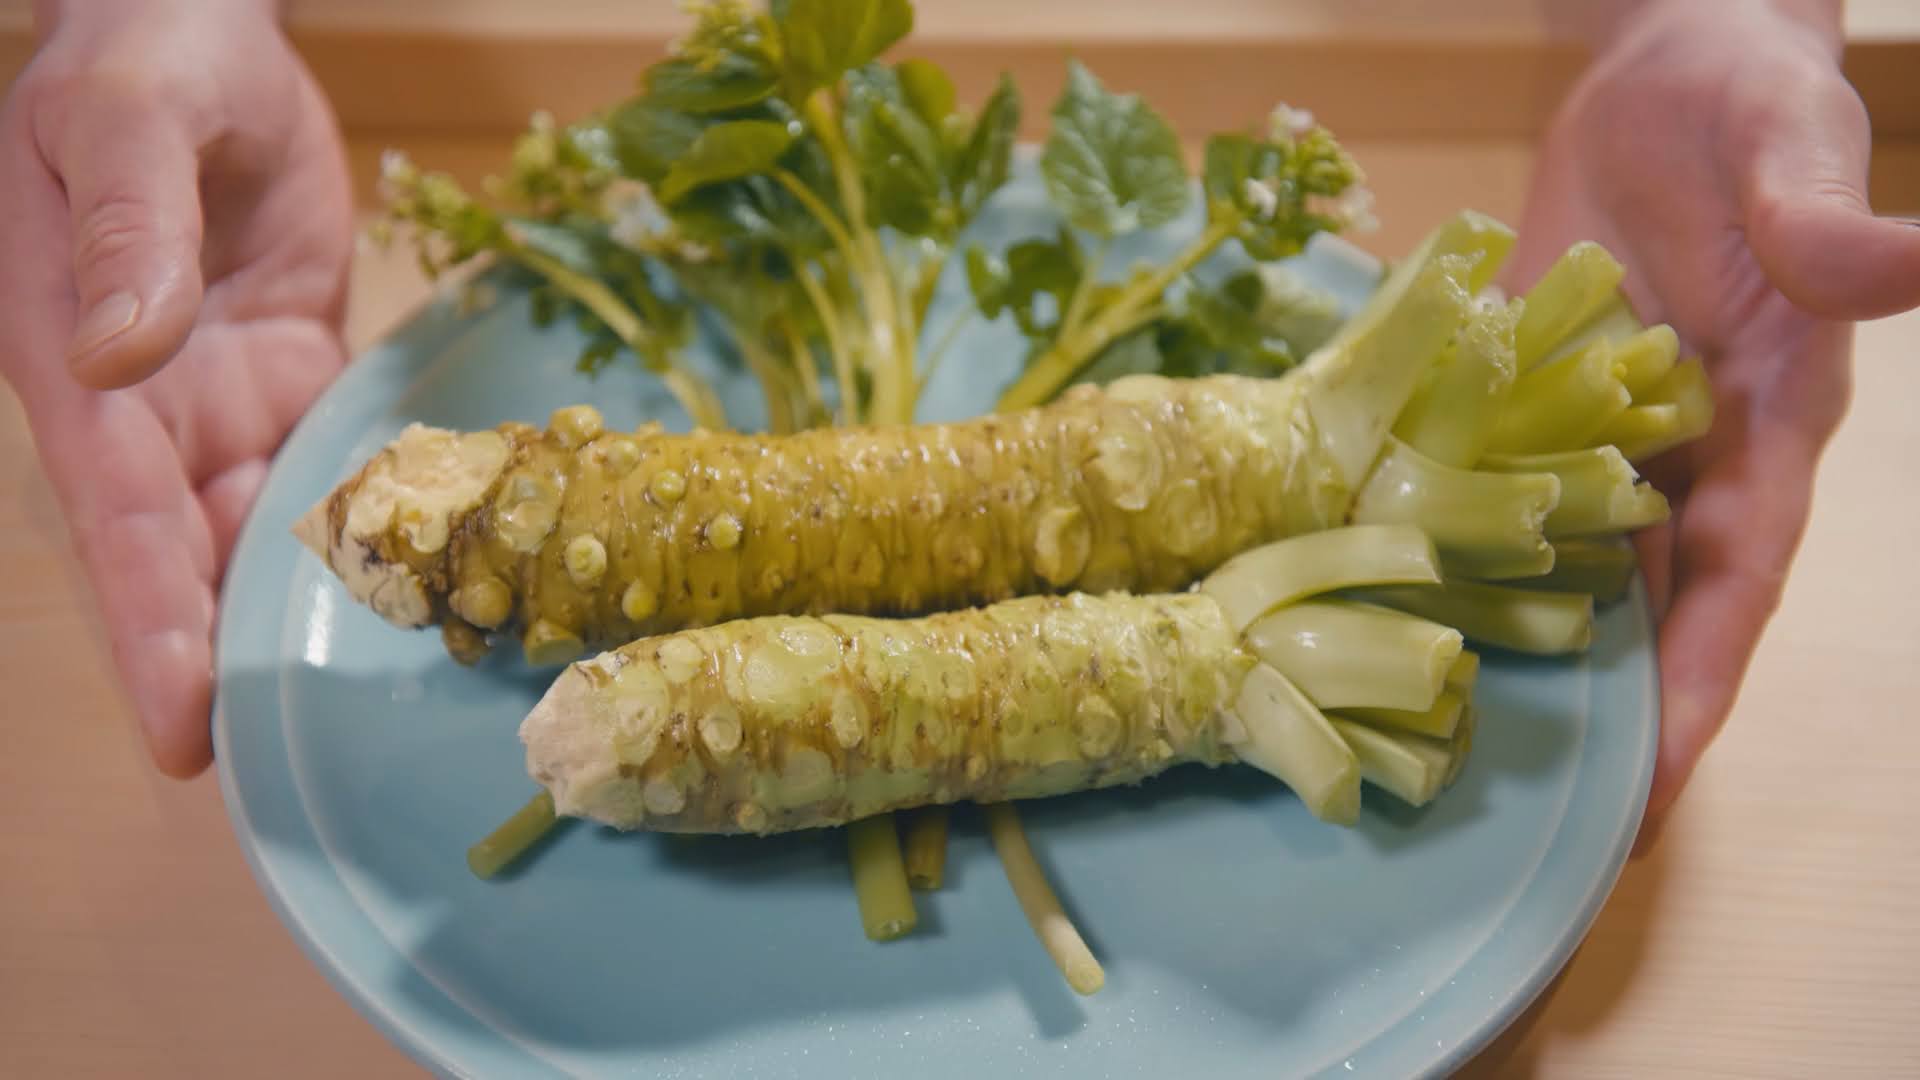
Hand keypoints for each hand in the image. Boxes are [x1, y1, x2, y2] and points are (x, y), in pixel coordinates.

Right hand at [0, 0, 351, 775]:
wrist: (206, 40)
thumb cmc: (144, 60)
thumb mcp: (127, 119)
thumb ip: (127, 231)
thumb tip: (119, 359)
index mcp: (74, 364)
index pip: (113, 515)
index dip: (148, 622)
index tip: (180, 730)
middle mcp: (146, 409)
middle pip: (192, 559)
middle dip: (234, 663)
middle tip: (297, 769)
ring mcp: (226, 404)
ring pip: (271, 533)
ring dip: (315, 614)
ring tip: (377, 711)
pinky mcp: (298, 386)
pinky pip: (339, 475)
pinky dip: (381, 532)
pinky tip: (439, 595)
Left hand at [1508, 0, 1919, 842]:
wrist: (1659, 70)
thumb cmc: (1752, 101)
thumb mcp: (1793, 143)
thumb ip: (1826, 222)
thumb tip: (1906, 262)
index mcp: (1768, 427)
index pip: (1740, 581)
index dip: (1698, 686)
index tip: (1655, 790)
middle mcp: (1680, 458)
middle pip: (1644, 615)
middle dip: (1598, 720)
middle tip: (1529, 833)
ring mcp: (1587, 437)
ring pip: (1554, 574)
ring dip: (1511, 660)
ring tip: (1437, 757)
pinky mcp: (1510, 403)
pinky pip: (1475, 496)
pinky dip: (1440, 558)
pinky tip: (1375, 616)